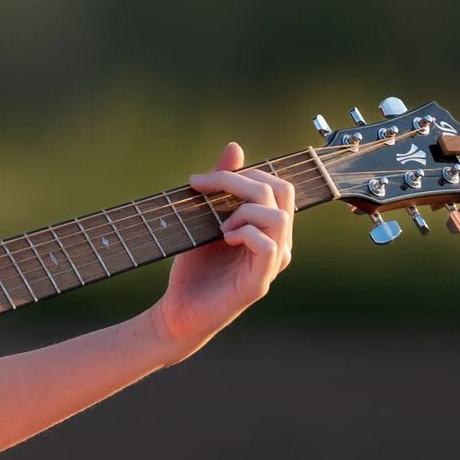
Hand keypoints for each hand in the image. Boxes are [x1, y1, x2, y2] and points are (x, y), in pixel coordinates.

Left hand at [143, 142, 295, 362]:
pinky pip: (268, 246)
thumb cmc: (194, 267)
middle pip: (280, 192)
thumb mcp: (204, 218)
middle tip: (202, 189)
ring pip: (278, 216)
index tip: (201, 180)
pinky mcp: (259, 282)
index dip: (244, 173)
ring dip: (242, 210)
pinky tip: (224, 239)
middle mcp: (279, 244)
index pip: (278, 185)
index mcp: (271, 228)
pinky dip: (245, 233)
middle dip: (239, 182)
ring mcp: (272, 264)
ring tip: (218, 225)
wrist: (178, 313)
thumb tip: (236, 147)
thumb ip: (222, 185)